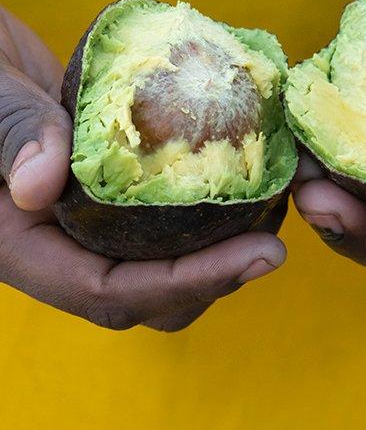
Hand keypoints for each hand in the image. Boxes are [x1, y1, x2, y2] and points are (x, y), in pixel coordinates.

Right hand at [0, 8, 285, 329]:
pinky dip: (205, 202)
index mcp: (22, 245)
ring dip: (219, 244)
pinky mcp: (112, 180)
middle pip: (148, 292)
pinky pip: (162, 210)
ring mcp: (89, 213)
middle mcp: (60, 240)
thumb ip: (10, 137)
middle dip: (216, 277)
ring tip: (273, 206)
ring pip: (161, 257)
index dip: (187, 282)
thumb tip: (40, 186)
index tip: (259, 253)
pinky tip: (245, 170)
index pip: (110, 290)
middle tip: (275, 238)